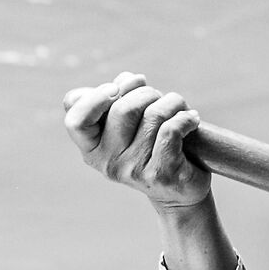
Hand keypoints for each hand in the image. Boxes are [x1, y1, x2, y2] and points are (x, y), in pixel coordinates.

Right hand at [62, 72, 209, 210]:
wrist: (179, 190)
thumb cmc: (151, 147)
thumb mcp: (127, 126)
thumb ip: (116, 100)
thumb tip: (123, 79)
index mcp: (92, 149)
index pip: (76, 120)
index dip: (94, 97)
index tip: (116, 88)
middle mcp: (107, 162)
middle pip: (123, 108)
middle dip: (147, 92)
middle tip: (159, 98)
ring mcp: (133, 170)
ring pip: (153, 114)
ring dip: (172, 102)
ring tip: (179, 108)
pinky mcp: (161, 174)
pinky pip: (171, 130)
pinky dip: (186, 118)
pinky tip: (191, 119)